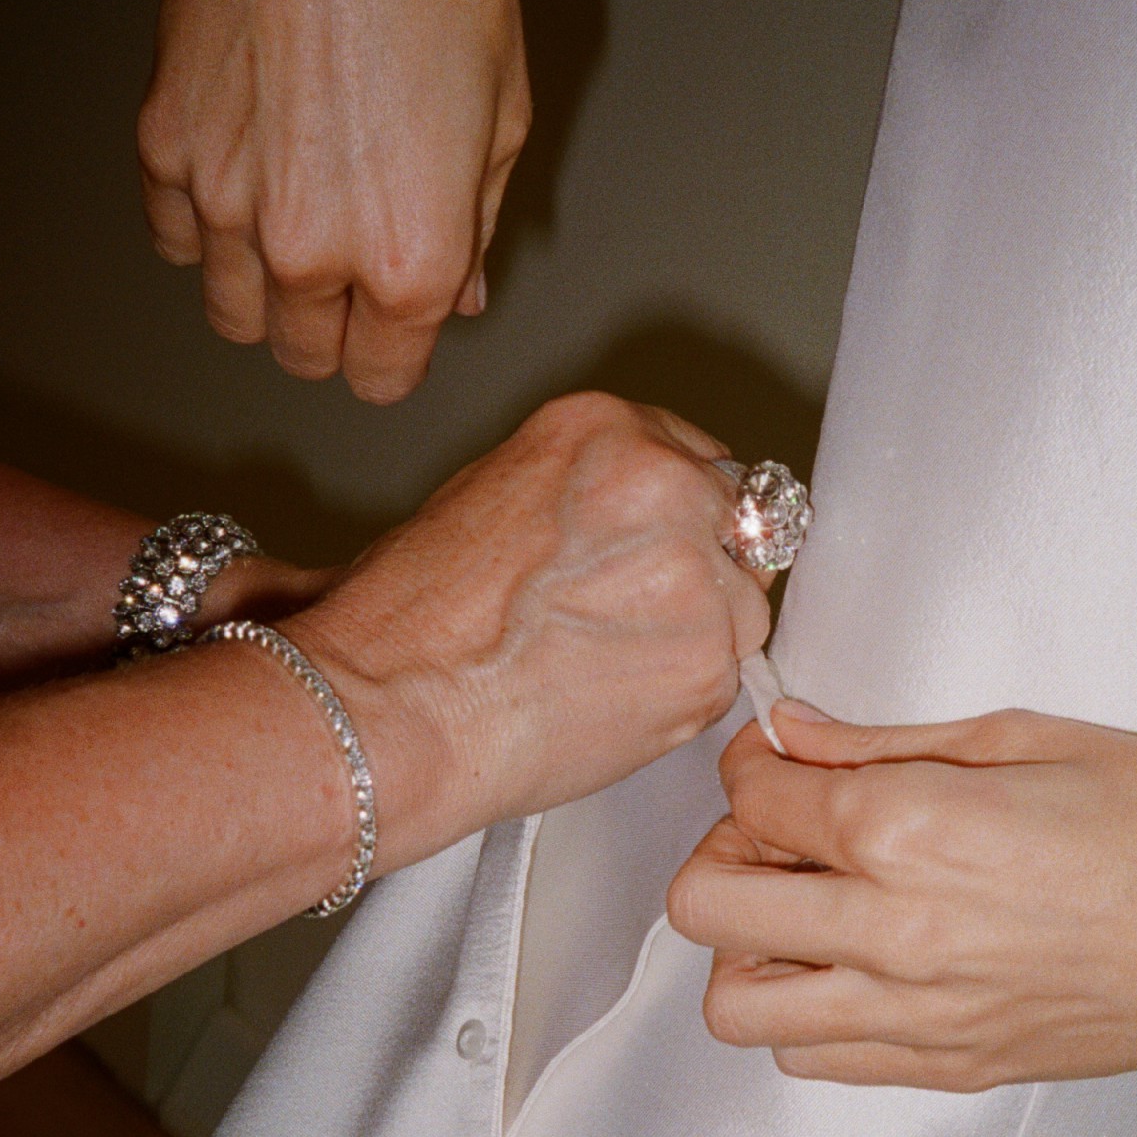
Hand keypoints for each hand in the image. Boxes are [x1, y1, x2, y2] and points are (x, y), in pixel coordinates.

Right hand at [138, 0, 525, 402]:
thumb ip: (473, 227)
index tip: (399, 318)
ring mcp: (226, 201)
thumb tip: (455, 298)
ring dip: (266, 288)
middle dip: (334, 324)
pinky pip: (174, 238)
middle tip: (354, 257)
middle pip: (305, 354)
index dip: (396, 350)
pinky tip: (246, 172)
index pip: (384, 377)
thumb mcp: (501, 111)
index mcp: (410, 259)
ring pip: (233, 312)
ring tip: (299, 216)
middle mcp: (312, 249)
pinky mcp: (166, 142)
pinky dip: (205, 226)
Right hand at [289, 392, 769, 866]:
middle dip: (697, 568)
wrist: (394, 707)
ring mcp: (698, 576)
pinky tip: (609, 695)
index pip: (699, 457)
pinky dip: (682, 691)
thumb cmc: (411, 620)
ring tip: (606, 661)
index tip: (660, 546)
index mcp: (606, 429)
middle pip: (736, 524)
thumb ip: (584, 491)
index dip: (679, 514)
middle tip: (627, 614)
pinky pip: (726, 673)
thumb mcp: (490, 493)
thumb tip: (625, 523)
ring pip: (742, 603)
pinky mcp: (710, 663)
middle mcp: (666, 486)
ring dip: (697, 633)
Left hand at [668, 707, 1136, 1088]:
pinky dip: (808, 1012)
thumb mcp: (1028, 737)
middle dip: (725, 850)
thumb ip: (887, 744)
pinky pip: (816, 1061)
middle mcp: (892, 933)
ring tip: (815, 907)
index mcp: (910, 830)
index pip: (750, 796)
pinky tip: (862, 963)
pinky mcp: (951, 1069)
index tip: (783, 757)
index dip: (754, 764)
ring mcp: (918, 1017)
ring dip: (751, 946)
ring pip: (739, 1006)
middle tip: (785, 829)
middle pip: (705, 905)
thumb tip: (792, 735)